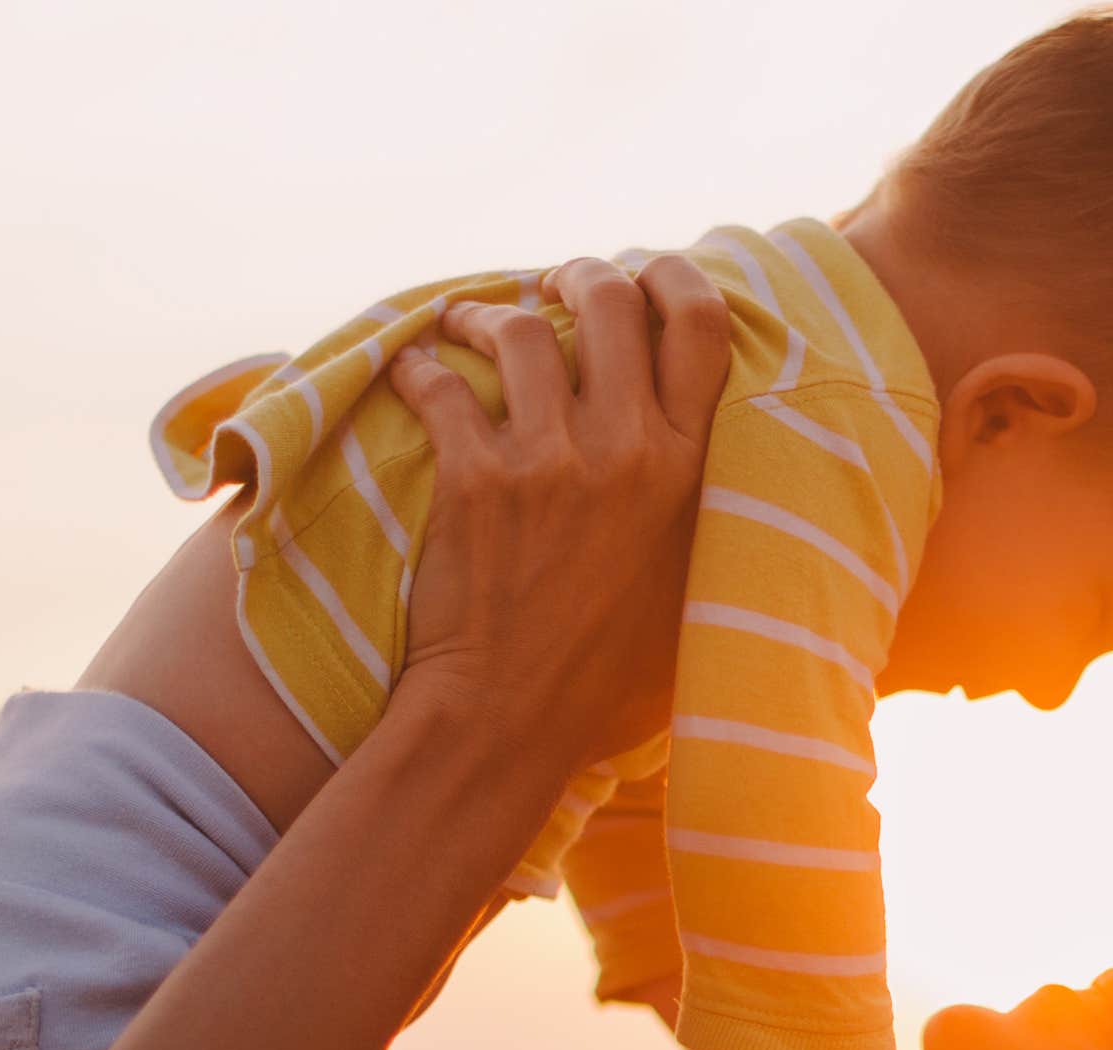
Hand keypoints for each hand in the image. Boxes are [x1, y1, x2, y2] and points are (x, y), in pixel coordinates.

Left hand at [385, 254, 730, 770]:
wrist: (513, 714)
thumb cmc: (604, 663)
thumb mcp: (685, 573)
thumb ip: (691, 496)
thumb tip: (685, 433)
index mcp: (686, 469)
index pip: (700, 327)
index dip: (670, 276)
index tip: (640, 272)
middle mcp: (627, 452)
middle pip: (609, 300)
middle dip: (576, 274)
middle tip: (551, 286)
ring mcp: (550, 463)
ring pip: (522, 330)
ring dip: (489, 315)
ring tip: (469, 326)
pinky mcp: (476, 480)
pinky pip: (441, 384)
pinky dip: (420, 367)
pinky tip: (411, 373)